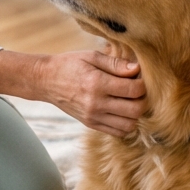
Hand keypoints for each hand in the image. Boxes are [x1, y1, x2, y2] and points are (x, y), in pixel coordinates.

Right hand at [0, 50, 146, 137]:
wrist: (46, 80)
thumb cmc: (70, 64)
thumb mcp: (92, 56)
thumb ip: (116, 63)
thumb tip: (137, 70)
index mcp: (97, 83)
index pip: (133, 90)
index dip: (143, 84)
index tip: (139, 78)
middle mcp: (96, 103)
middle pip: (135, 110)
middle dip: (142, 100)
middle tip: (137, 91)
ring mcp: (93, 116)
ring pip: (129, 125)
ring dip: (135, 114)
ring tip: (130, 101)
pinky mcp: (91, 124)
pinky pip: (117, 132)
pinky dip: (125, 124)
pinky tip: (122, 111)